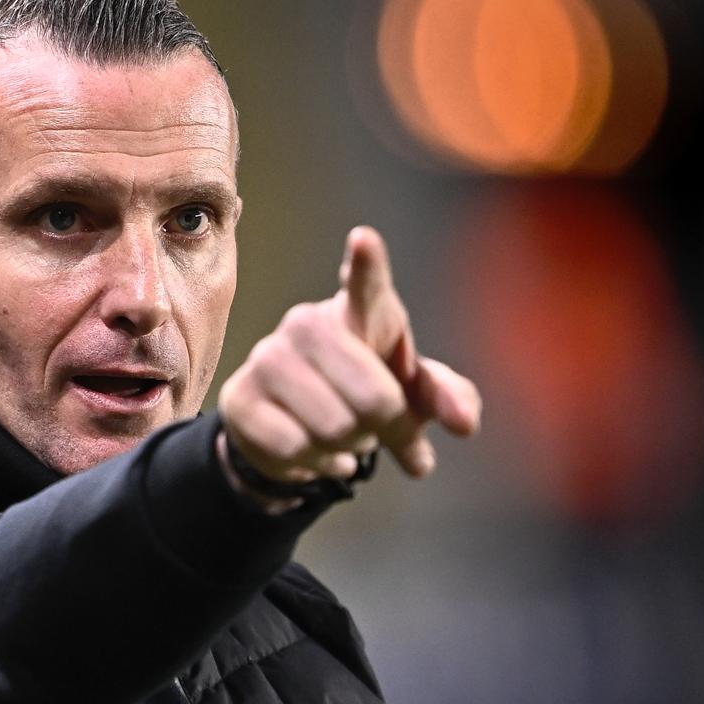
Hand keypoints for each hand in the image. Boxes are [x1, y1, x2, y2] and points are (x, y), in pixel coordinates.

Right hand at [216, 226, 480, 490]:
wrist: (297, 427)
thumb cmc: (366, 394)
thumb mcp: (414, 395)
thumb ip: (448, 399)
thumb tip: (464, 423)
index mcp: (361, 311)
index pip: (366, 284)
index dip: (366, 264)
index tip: (364, 240)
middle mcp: (308, 324)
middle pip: (373, 398)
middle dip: (385, 428)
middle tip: (375, 428)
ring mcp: (268, 358)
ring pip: (334, 428)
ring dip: (348, 447)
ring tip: (340, 435)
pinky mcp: (239, 397)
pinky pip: (294, 447)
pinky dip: (315, 463)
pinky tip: (312, 451)